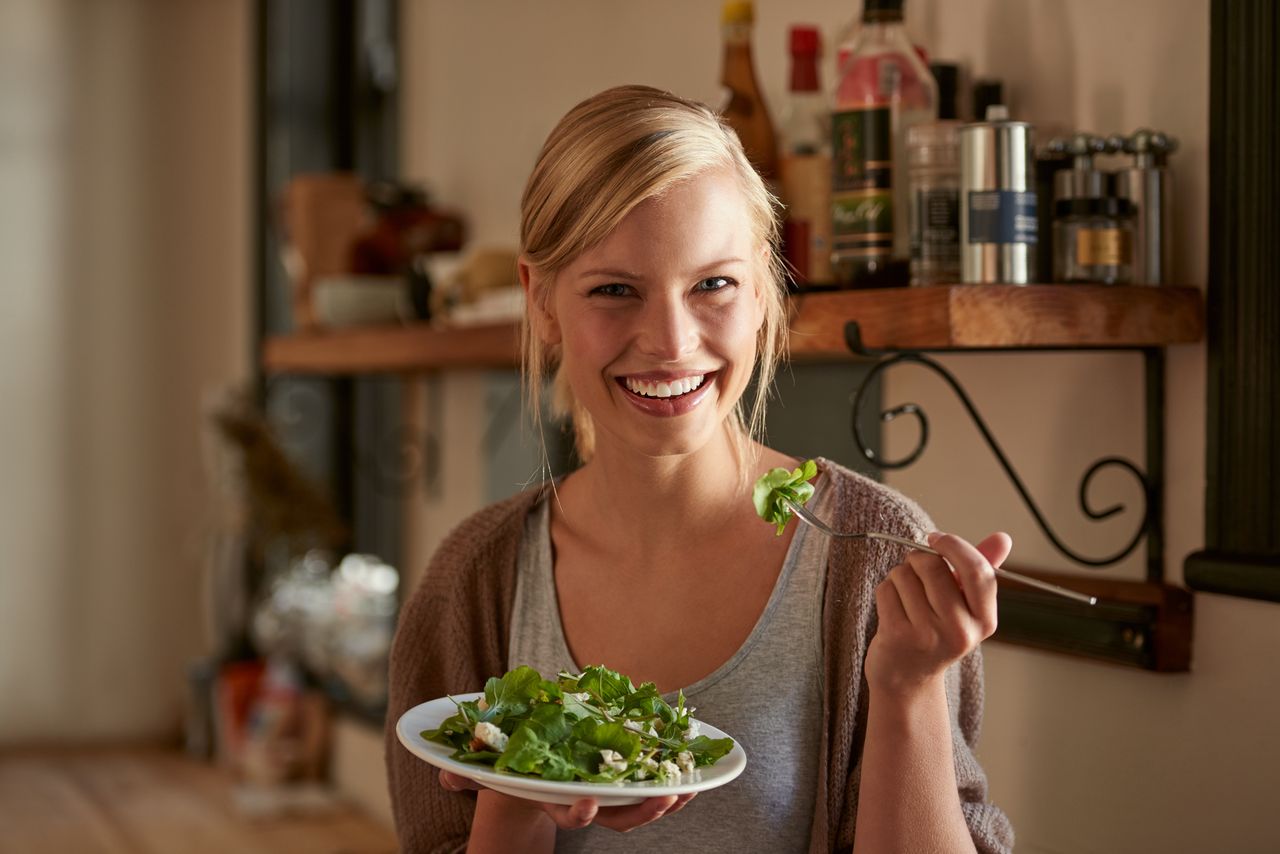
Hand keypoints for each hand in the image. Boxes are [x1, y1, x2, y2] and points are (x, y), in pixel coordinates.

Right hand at [439, 769, 695, 831]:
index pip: (568, 812)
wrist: (527, 762)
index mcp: (552, 796)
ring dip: (666, 800)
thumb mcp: (484, 763)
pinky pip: (650, 785)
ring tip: (689, 787)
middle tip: (665, 797)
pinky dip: (671, 780)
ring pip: (639, 808)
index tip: (590, 802)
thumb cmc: (505, 761)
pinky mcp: (621, 778)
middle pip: (616, 818)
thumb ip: (465, 770)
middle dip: (642, 812)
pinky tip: (695, 773)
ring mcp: (605, 793)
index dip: (579, 812)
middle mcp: (581, 800)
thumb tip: (445, 774)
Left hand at [866, 531, 1011, 700]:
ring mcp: (928, 635)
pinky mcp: (898, 636)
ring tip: (907, 599)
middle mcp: (960, 631)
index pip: (977, 570)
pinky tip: (893, 611)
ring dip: (899, 577)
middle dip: (918, 560)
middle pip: (933, 566)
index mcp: (984, 621)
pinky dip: (886, 592)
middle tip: (916, 573)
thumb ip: (980, 570)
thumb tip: (1003, 538)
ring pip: (905, 574)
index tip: (936, 538)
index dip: (954, 546)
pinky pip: (886, 589)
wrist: (908, 680)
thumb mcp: (965, 607)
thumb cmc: (936, 634)